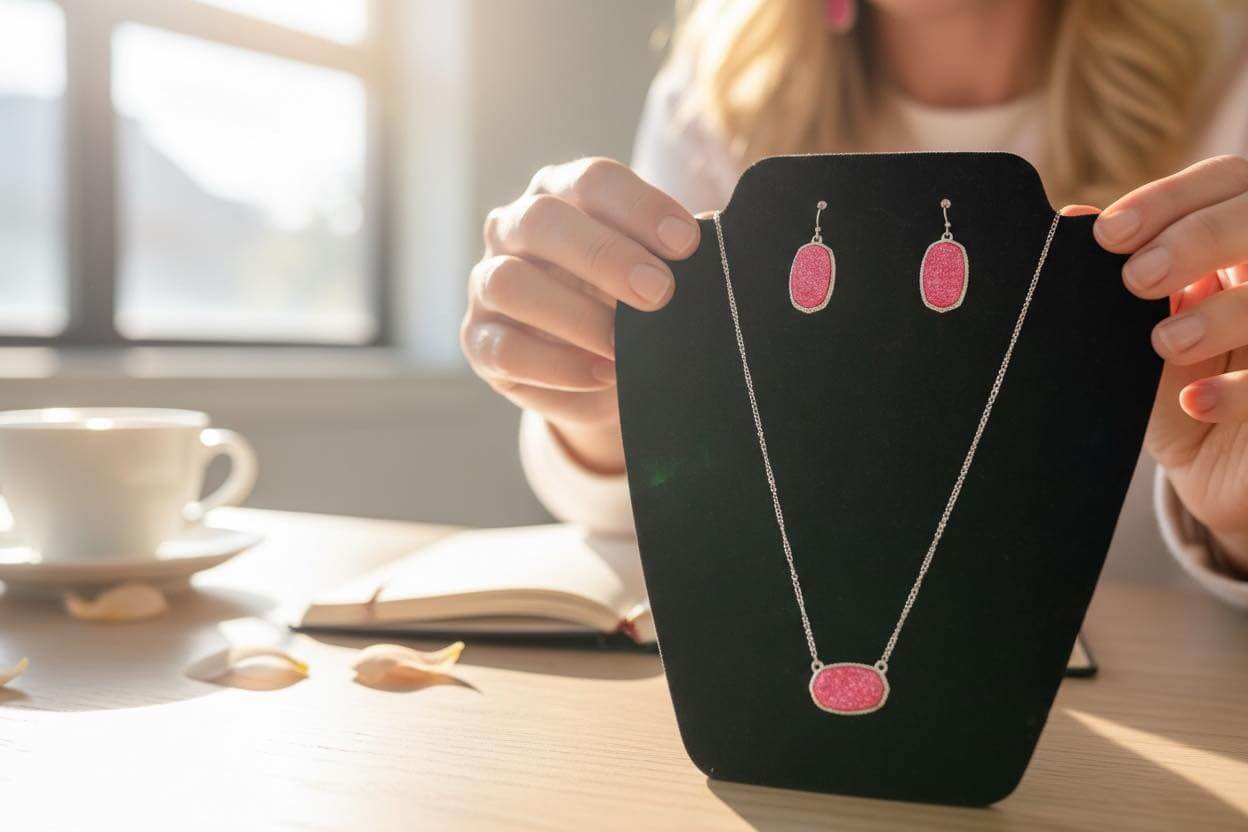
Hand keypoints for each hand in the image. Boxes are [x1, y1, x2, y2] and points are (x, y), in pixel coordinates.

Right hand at [461, 158, 699, 472]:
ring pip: (510, 283)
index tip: (688, 244)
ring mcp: (487, 282)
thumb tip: (721, 250)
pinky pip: (506, 348)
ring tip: (624, 347)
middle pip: (543, 221)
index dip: (640, 207)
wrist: (596, 367)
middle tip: (659, 293)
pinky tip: (602, 374)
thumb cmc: (630, 300)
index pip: (593, 180)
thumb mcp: (656, 269)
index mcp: (562, 192)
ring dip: (574, 315)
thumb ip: (676, 256)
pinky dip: (557, 365)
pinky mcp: (478, 339)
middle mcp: (514, 226)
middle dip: (604, 256)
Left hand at [1091, 154, 1247, 572]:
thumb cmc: (1179, 391)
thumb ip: (1116, 289)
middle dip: (1198, 239)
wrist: (1220, 474)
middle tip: (1139, 279)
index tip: (1110, 234)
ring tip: (1167, 343)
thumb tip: (1075, 221)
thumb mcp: (1136, 341)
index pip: (1224, 183)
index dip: (1170, 198)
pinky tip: (1198, 401)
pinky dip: (1240, 390)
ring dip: (1224, 312)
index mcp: (1241, 241)